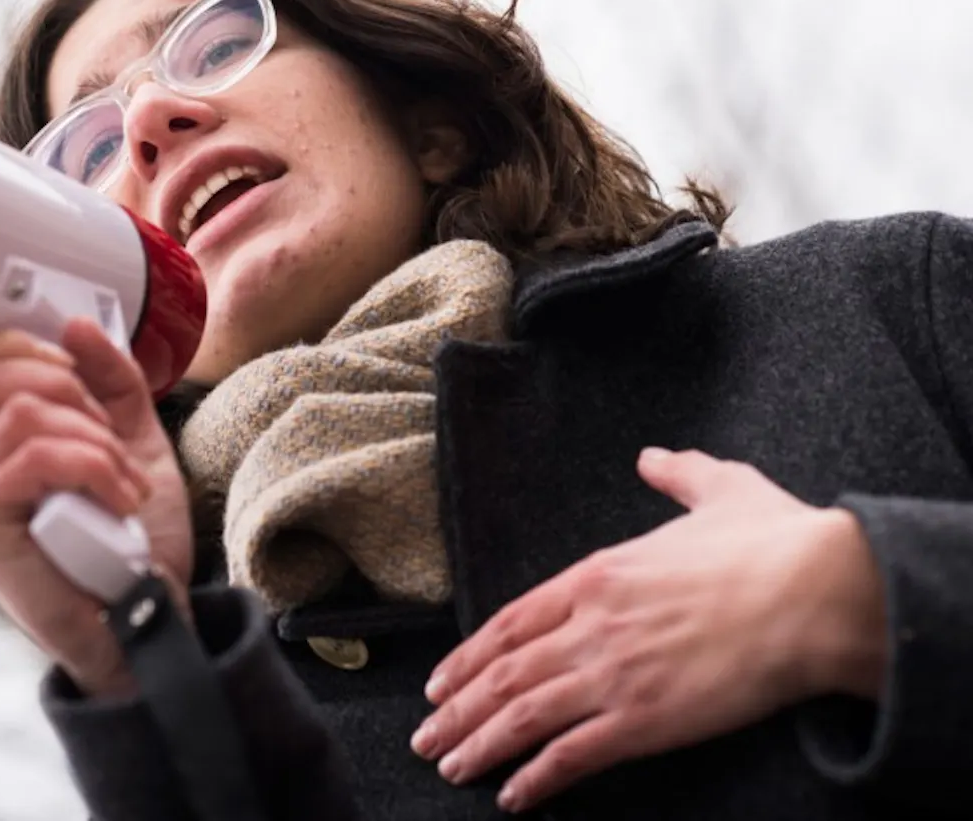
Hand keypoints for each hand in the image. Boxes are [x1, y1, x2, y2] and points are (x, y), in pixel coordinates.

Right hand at [0, 319, 194, 696]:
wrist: (150, 621)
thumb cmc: (134, 540)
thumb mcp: (131, 437)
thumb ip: (108, 380)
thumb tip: (74, 323)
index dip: (30, 350)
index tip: (87, 391)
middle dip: (74, 394)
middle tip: (113, 449)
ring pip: (21, 414)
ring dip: (95, 441)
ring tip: (124, 486)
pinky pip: (30, 457)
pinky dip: (93, 465)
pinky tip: (118, 500)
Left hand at [411, 448, 887, 812]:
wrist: (818, 594)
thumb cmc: (774, 544)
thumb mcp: (719, 489)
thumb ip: (678, 474)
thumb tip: (654, 457)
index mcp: (597, 574)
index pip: (509, 621)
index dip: (468, 656)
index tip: (441, 681)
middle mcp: (591, 625)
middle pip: (502, 673)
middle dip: (456, 709)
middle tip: (426, 737)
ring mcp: (613, 674)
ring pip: (522, 715)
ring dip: (479, 745)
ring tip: (449, 766)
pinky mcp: (645, 720)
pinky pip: (573, 756)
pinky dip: (535, 778)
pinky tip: (511, 796)